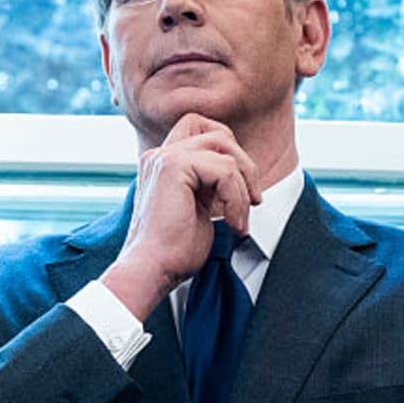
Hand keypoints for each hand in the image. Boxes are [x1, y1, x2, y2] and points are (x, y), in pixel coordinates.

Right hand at [100, 113, 258, 319]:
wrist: (152, 270)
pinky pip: (225, 170)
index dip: (229, 153)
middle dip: (243, 164)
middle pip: (217, 132)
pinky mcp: (173, 167)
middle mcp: (160, 155)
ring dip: (243, 186)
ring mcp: (164, 158)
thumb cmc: (172, 252)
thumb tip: (241, 177)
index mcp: (163, 163)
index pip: (203, 131)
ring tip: (239, 218)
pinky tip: (233, 223)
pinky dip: (237, 198)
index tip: (241, 190)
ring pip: (224, 149)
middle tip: (252, 200)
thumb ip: (210, 185)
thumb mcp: (197, 208)